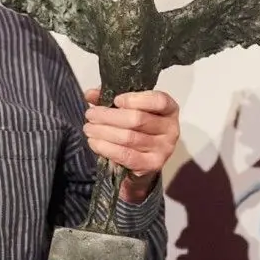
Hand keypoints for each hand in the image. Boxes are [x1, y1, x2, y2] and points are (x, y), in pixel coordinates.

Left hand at [82, 88, 179, 202]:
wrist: (145, 159)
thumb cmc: (138, 128)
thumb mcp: (129, 109)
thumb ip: (112, 99)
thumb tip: (90, 94)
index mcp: (169, 109)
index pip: (158, 101)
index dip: (135, 99)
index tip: (115, 100)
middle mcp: (171, 129)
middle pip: (137, 119)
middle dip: (109, 116)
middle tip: (90, 114)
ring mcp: (164, 149)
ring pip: (129, 138)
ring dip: (103, 132)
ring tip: (88, 128)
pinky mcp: (153, 165)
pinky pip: (126, 156)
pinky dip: (107, 148)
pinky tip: (94, 142)